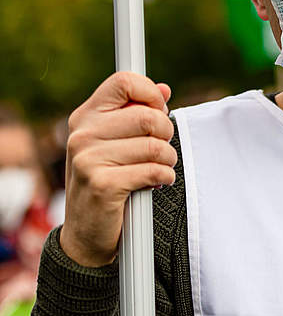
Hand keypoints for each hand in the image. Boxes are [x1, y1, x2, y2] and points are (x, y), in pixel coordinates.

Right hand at [59, 73, 175, 267]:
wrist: (85, 233)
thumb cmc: (106, 183)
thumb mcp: (115, 144)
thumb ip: (136, 114)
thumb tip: (163, 89)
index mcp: (85, 117)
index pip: (123, 82)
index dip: (151, 95)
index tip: (160, 112)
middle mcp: (81, 135)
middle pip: (148, 116)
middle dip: (166, 135)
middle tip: (161, 150)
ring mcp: (88, 159)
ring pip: (155, 146)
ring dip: (167, 160)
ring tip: (159, 169)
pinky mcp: (102, 184)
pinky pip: (153, 171)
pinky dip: (164, 178)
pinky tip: (157, 183)